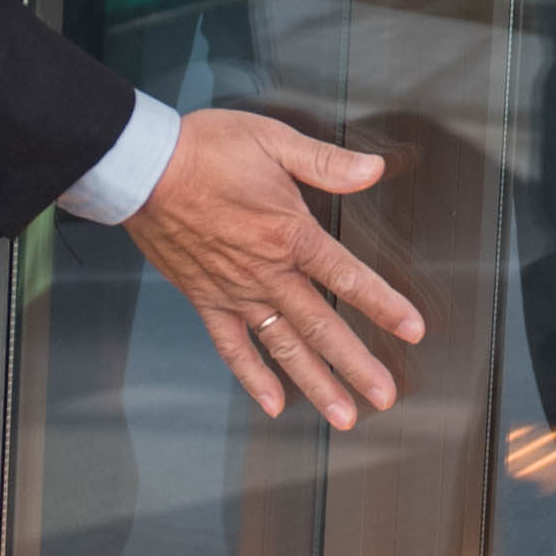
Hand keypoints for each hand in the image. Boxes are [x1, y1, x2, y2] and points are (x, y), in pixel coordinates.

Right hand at [122, 106, 425, 428]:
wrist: (141, 168)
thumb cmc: (203, 150)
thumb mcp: (273, 141)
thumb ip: (326, 162)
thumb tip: (374, 169)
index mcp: (288, 233)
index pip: (347, 275)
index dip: (384, 305)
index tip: (413, 330)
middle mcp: (266, 272)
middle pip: (321, 326)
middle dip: (357, 364)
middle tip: (385, 396)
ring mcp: (235, 291)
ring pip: (284, 346)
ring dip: (316, 383)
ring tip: (343, 415)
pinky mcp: (205, 299)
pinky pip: (232, 347)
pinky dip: (253, 377)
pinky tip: (274, 402)